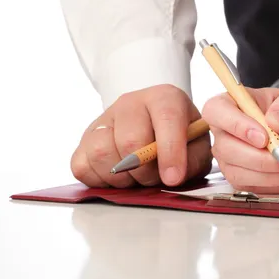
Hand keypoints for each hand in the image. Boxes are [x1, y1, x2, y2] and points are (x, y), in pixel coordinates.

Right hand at [71, 85, 211, 187]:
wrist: (156, 130)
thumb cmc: (181, 139)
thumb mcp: (198, 145)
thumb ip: (193, 158)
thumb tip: (172, 175)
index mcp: (165, 97)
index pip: (166, 118)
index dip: (170, 152)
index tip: (173, 178)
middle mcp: (131, 102)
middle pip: (130, 140)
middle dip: (145, 171)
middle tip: (155, 178)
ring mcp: (105, 118)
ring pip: (101, 152)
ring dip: (122, 177)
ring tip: (137, 177)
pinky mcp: (85, 139)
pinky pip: (81, 166)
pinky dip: (100, 180)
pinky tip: (119, 176)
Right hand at [202, 88, 278, 193]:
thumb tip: (275, 122)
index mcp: (232, 103)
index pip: (217, 111)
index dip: (236, 126)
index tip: (263, 137)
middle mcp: (224, 132)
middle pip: (226, 149)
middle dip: (260, 158)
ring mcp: (229, 157)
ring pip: (238, 173)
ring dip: (271, 175)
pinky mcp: (240, 177)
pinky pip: (252, 188)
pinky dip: (278, 185)